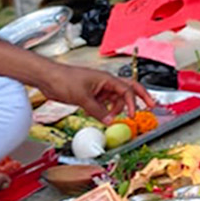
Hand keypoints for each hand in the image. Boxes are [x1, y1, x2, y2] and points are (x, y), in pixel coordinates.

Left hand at [36, 63, 155, 122]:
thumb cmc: (64, 79)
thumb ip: (97, 111)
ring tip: (117, 118)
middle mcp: (105, 83)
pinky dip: (107, 111)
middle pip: (129, 89)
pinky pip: (104, 104)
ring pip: (116, 99)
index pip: (126, 91)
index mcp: (106, 79)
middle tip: (151, 105)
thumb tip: (109, 122)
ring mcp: (98, 89)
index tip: (133, 116)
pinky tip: (104, 117)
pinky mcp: (91, 95)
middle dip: (141, 97)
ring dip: (119, 108)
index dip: (132, 104)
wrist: (48, 79)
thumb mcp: (82, 97)